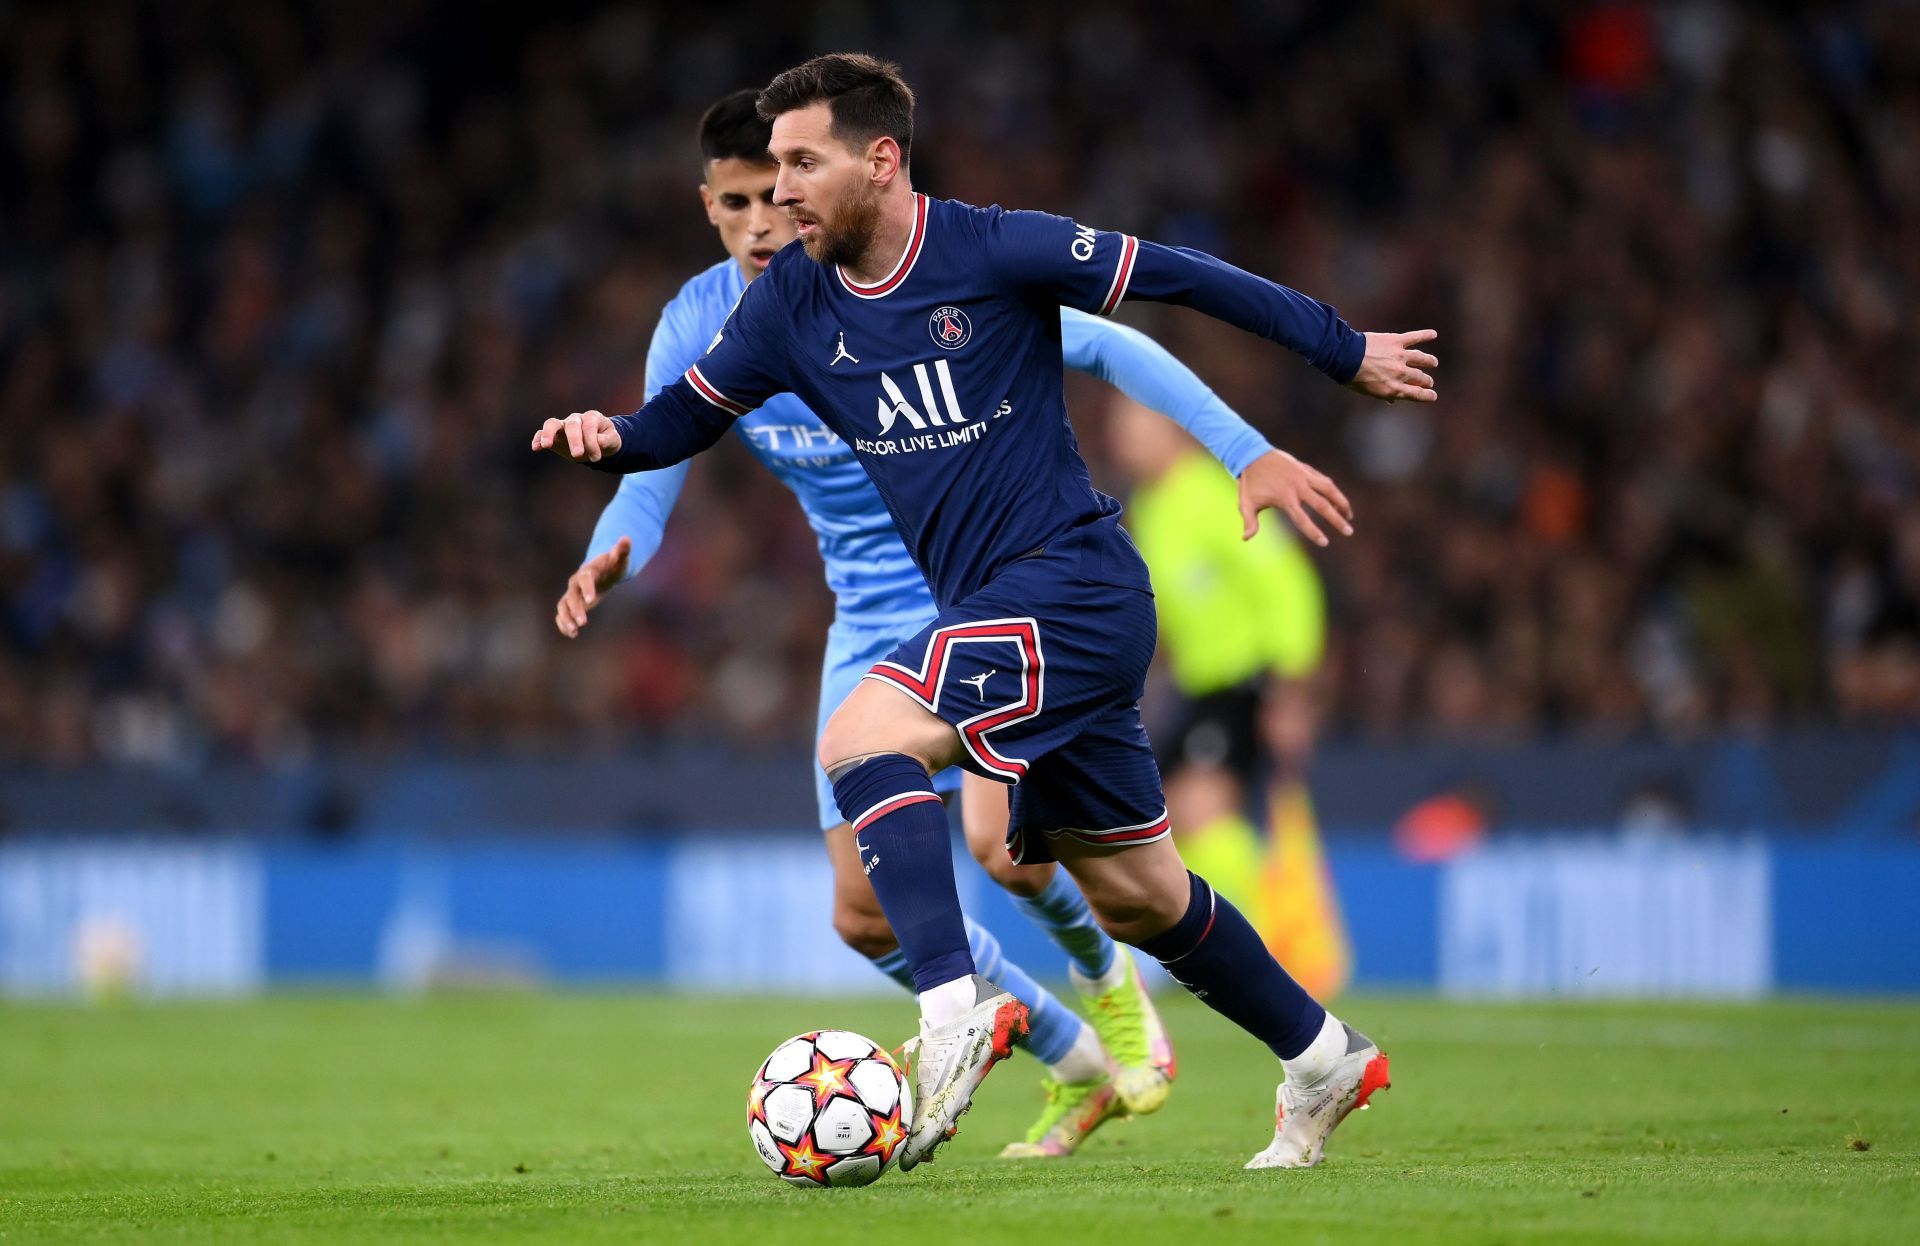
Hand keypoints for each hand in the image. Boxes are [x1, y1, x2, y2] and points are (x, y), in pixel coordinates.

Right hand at [532, 410, 622, 461]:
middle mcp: (576, 419)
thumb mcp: (613, 441)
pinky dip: (538, 438)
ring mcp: (563, 426)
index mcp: (592, 418)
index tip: (596, 458)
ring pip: (552, 423)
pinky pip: (542, 433)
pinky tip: (536, 448)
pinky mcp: (553, 436)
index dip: (592, 442)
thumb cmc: (606, 439)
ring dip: (549, 433)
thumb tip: (600, 442)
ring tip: (546, 445)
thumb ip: (608, 440)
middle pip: (572, 424)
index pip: (589, 427)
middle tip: (578, 455)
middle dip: (574, 439)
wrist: (599, 442)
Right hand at [555, 536, 631, 637]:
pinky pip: (562, 614)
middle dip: (576, 609)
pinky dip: (563, 624)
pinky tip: (571, 634)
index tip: (592, 600)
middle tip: (583, 622)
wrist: (601, 572)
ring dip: (566, 619)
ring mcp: (571, 594)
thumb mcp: (619, 559)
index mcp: (588, 571)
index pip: (585, 578)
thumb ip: (622, 551)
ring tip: (574, 631)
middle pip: (572, 596)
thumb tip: (627, 538)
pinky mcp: (570, 604)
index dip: (587, 589)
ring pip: (563, 606)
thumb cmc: (612, 566)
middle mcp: (576, 583)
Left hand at [1238, 449, 1353, 547]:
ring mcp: (1303, 476)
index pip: (1302, 519)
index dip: (1314, 532)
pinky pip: (1323, 480)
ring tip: (1349, 515)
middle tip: (1349, 532)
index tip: (1325, 542)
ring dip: (1341, 502)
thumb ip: (1249, 522)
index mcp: (1284, 498)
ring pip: (1329, 489)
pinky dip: (1332, 490)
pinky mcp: (1305, 468)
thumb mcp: (1246, 503)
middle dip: (1337, 520)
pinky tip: (1337, 500)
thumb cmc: (1249, 483)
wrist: (1251, 454)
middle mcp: (1297, 486)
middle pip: (1323, 505)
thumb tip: (1245, 538)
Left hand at [1346, 329, 1438, 402]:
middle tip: (1428, 381)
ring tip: (1433, 362)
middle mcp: (1400, 374)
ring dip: (1429, 361)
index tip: (1433, 395)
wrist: (1345, 357)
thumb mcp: (1368, 392)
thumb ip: (1383, 395)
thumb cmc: (1352, 377)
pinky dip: (1425, 335)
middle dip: (1426, 380)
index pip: (1417, 394)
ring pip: (1421, 359)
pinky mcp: (1396, 341)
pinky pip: (1414, 337)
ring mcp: (1400, 357)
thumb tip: (1392, 400)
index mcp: (1393, 389)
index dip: (1427, 396)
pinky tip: (1433, 334)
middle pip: (1420, 377)